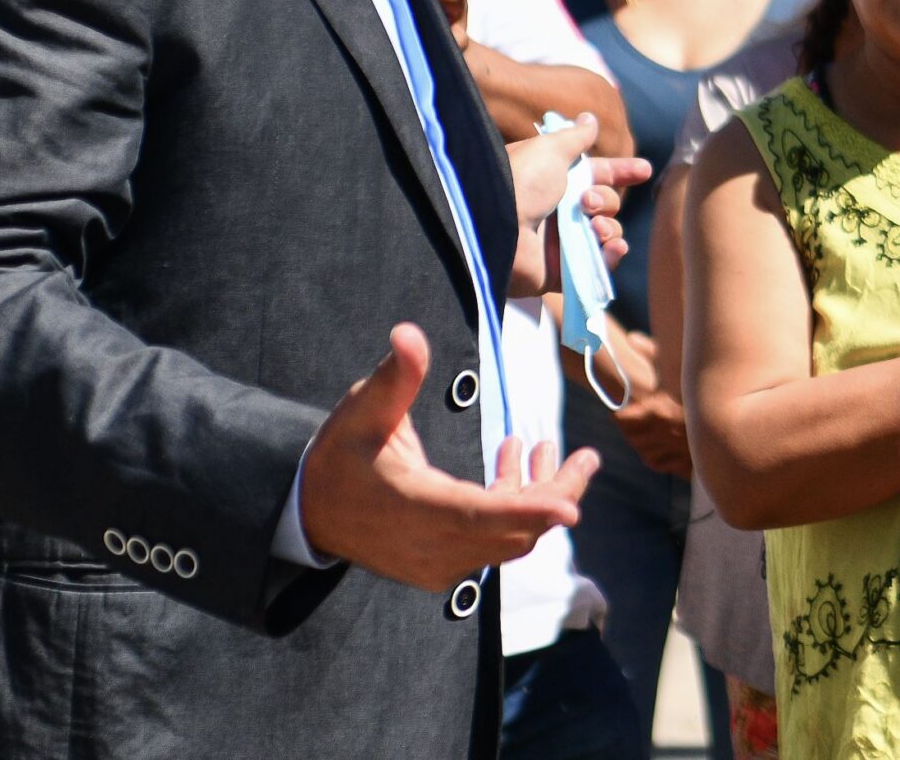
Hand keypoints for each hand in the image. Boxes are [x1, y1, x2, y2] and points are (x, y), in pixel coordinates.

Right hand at [298, 323, 597, 591]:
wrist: (311, 511)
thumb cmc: (341, 455)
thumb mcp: (363, 410)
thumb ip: (395, 376)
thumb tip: (408, 332)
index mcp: (416, 507)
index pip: (482, 514)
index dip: (530, 509)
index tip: (573, 506)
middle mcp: (433, 545)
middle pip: (513, 531)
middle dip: (556, 494)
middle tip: (587, 458)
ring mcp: (440, 563)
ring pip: (509, 540)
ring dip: (537, 499)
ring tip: (544, 447)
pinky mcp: (443, 567)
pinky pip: (493, 543)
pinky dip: (513, 509)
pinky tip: (512, 462)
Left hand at [506, 117, 642, 295]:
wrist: (494, 225)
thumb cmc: (520, 180)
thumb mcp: (550, 149)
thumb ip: (575, 136)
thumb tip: (590, 118)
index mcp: (556, 180)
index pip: (597, 174)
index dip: (621, 172)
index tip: (644, 170)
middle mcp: (558, 210)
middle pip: (606, 204)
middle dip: (605, 200)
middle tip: (586, 202)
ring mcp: (560, 242)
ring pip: (605, 233)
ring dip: (609, 228)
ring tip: (594, 226)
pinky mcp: (561, 272)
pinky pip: (599, 265)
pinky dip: (611, 255)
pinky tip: (612, 246)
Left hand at [606, 330, 692, 476]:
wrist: (733, 412)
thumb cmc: (701, 383)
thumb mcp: (675, 363)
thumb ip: (651, 351)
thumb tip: (632, 337)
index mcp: (656, 410)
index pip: (621, 420)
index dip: (620, 415)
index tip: (621, 410)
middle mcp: (663, 433)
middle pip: (632, 438)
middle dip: (631, 430)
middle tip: (634, 421)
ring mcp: (675, 450)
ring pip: (646, 453)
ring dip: (644, 445)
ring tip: (648, 434)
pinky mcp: (687, 463)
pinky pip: (663, 464)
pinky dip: (661, 458)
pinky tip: (664, 447)